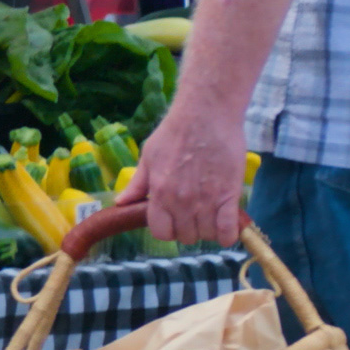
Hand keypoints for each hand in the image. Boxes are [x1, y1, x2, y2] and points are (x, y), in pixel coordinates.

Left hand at [127, 106, 251, 248]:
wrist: (206, 114)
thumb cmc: (175, 132)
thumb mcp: (148, 156)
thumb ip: (137, 184)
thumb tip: (120, 202)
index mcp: (159, 192)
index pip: (161, 232)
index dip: (167, 229)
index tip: (173, 220)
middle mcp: (181, 201)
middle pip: (185, 236)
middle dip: (189, 229)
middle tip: (194, 214)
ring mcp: (206, 200)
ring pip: (206, 235)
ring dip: (208, 230)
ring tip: (211, 215)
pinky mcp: (229, 195)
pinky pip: (228, 230)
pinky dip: (227, 234)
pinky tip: (226, 225)